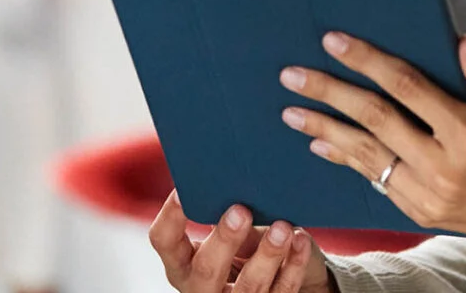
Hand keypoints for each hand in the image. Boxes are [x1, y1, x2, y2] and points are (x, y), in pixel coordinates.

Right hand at [149, 194, 333, 292]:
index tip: (183, 190)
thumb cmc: (250, 247)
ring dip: (267, 255)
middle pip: (206, 269)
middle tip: (241, 210)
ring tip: (283, 228)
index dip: (170, 216)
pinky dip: (294, 264)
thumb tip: (238, 182)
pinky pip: (282, 290)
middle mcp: (202, 287)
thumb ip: (229, 213)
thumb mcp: (233, 233)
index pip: (164, 240)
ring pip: (249, 286)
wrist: (286, 283)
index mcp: (183, 263)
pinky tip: (301, 240)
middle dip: (224, 240)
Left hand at [280, 33, 465, 240]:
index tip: (334, 42)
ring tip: (293, 113)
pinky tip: (323, 147)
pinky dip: (347, 162)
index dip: (367, 61)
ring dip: (325, 132)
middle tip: (294, 76)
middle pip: (375, 121)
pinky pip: (375, 182)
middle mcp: (443, 166)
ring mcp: (428, 194)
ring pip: (366, 156)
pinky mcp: (420, 212)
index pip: (407, 87)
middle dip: (329, 94)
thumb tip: (460, 41)